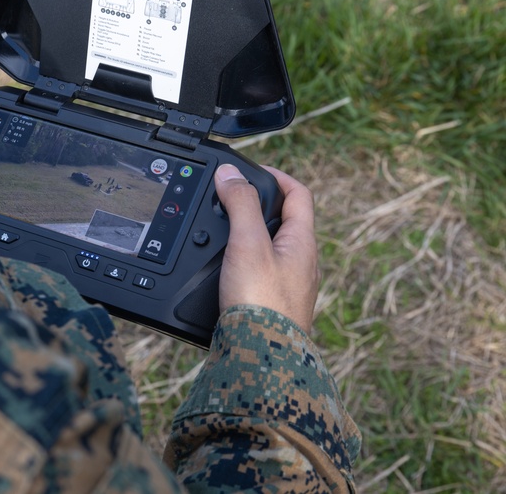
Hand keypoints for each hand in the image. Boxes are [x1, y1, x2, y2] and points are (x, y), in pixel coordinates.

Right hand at [215, 164, 319, 332]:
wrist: (263, 357)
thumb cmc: (261, 303)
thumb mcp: (248, 243)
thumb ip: (240, 205)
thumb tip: (231, 174)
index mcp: (303, 243)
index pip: (299, 195)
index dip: (277, 176)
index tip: (252, 171)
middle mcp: (301, 263)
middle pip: (286, 221)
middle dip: (260, 206)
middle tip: (231, 199)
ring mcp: (290, 286)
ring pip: (273, 249)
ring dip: (251, 234)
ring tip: (224, 230)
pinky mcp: (273, 305)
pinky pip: (262, 273)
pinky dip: (244, 261)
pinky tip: (226, 269)